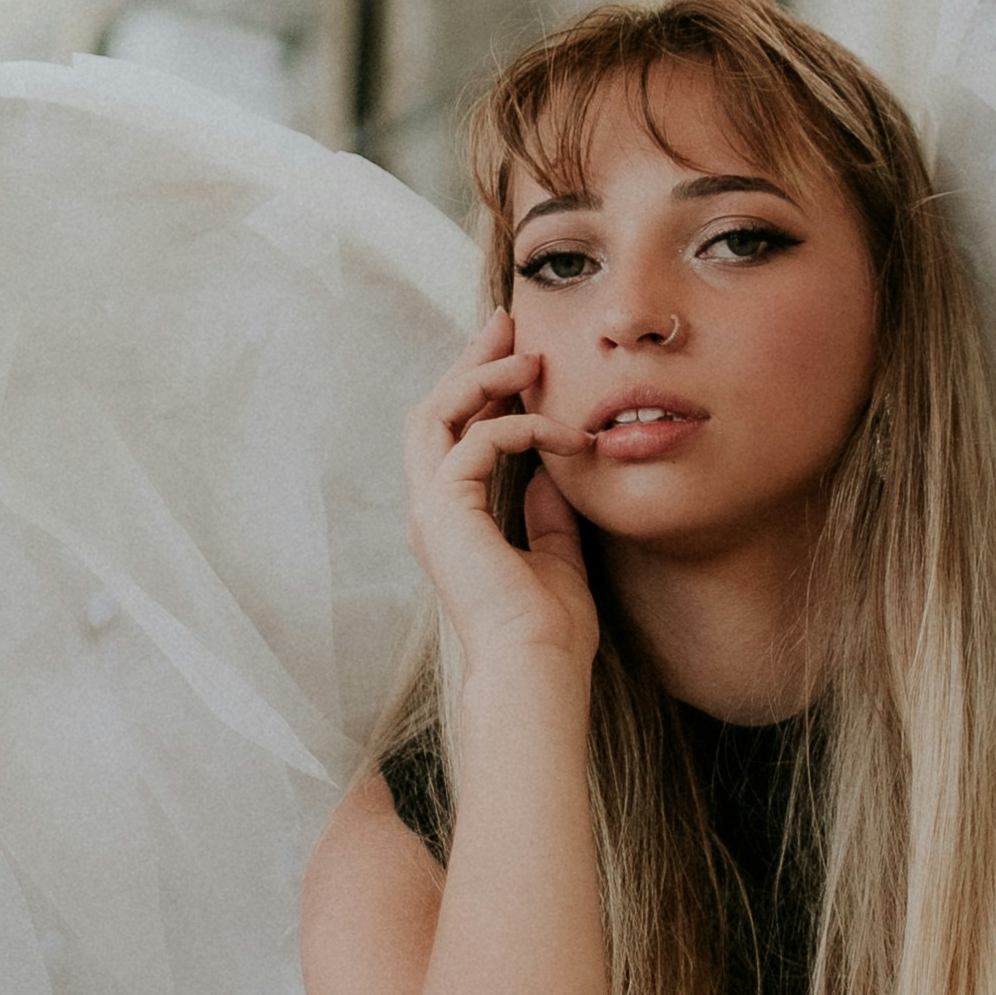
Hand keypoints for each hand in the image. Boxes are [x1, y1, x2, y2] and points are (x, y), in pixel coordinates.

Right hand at [407, 315, 597, 677]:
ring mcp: (433, 511)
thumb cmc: (549, 633)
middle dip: (470, 361)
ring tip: (527, 355)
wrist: (537, 671)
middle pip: (434, 410)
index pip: (456, 433)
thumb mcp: (556, 557)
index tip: (519, 353)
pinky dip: (519, 428)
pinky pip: (475, 443)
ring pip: (436, 415)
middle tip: (509, 323)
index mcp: (454, 519)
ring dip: (481, 378)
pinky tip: (562, 434)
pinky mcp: (445, 514)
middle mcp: (433, 510)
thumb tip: (553, 475)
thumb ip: (548, 515)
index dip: (482, 388)